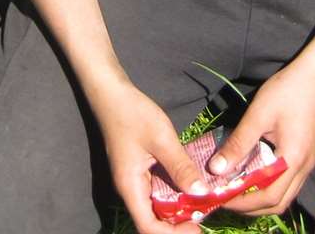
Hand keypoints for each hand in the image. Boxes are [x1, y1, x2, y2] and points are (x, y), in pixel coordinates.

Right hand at [88, 78, 207, 232]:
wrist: (112, 93)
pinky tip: (190, 183)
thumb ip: (180, 167)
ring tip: (201, 202)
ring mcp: (133, 179)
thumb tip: (200, 193)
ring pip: (155, 205)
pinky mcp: (138, 169)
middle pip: (152, 220)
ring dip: (176, 208)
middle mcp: (130, 188)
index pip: (148, 227)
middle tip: (203, 215)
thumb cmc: (133, 114)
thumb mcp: (161, 139)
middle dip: (177, 224)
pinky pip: (156, 189)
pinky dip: (173, 192)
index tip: (196, 228)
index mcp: (130, 187)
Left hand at [214, 55, 314, 216]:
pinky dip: (270, 186)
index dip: (242, 203)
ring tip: (236, 190)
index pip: (267, 197)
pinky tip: (254, 174)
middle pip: (278, 203)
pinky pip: (288, 182)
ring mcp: (308, 162)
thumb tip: (216, 169)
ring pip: (285, 195)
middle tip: (225, 198)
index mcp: (293, 160)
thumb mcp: (258, 114)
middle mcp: (304, 167)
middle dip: (250, 207)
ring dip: (260, 199)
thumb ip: (238, 143)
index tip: (219, 199)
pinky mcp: (307, 155)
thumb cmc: (288, 90)